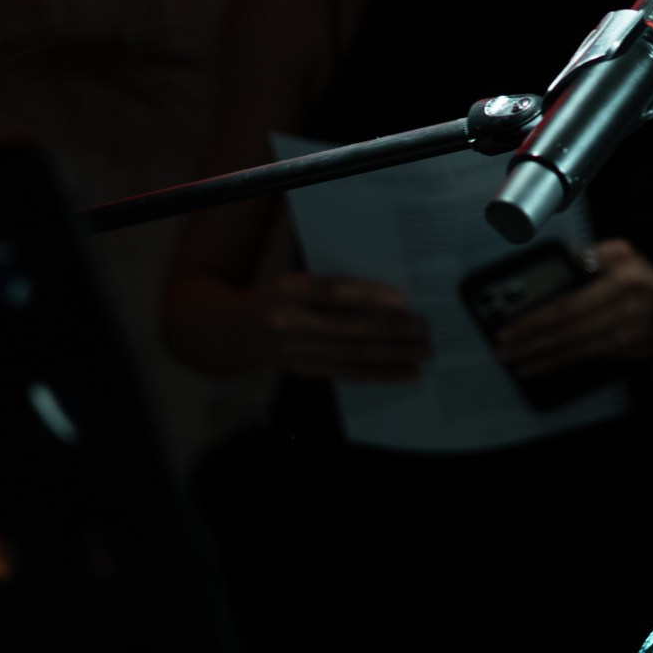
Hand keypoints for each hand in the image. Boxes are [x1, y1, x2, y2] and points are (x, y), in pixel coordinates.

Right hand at [246, 271, 428, 380]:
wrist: (227, 331)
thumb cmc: (272, 296)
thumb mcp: (291, 278)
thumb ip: (328, 285)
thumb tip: (387, 294)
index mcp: (287, 288)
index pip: (334, 291)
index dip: (368, 296)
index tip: (403, 300)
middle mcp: (288, 321)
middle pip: (347, 328)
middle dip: (391, 330)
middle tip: (424, 330)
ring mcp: (293, 351)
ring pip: (350, 355)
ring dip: (391, 355)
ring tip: (422, 353)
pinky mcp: (301, 370)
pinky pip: (345, 374)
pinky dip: (378, 373)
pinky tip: (404, 372)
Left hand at [493, 240, 652, 379]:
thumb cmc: (642, 284)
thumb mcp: (624, 257)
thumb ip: (593, 257)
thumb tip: (556, 267)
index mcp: (619, 273)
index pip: (570, 299)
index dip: (537, 313)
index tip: (510, 322)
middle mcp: (620, 300)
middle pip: (565, 323)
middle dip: (528, 335)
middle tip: (501, 344)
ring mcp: (620, 327)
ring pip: (570, 342)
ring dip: (535, 352)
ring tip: (509, 358)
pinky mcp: (618, 346)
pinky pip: (578, 354)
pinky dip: (552, 361)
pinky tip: (532, 366)